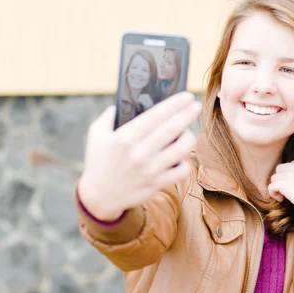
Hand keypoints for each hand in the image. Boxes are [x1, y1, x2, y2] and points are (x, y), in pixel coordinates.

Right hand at [78, 91, 201, 220]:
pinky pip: (181, 171)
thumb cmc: (99, 161)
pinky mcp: (157, 183)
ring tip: (187, 132)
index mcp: (125, 137)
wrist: (100, 196)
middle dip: (187, 115)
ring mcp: (149, 169)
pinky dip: (186, 162)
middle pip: (171, 129)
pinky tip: (182, 156)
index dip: (174, 104)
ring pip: (181, 149)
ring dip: (188, 137)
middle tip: (197, 105)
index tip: (186, 96)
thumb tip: (123, 101)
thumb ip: (109, 116)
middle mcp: (139, 153)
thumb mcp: (97, 135)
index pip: (155, 116)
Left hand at [268, 160, 293, 211]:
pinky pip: (271, 186)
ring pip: (275, 177)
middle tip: (287, 191)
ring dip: (277, 187)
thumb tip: (291, 183)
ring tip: (284, 196)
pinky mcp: (283, 183)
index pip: (292, 165)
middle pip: (281, 168)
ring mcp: (290, 173)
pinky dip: (273, 193)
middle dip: (282, 179)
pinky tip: (281, 199)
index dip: (290, 176)